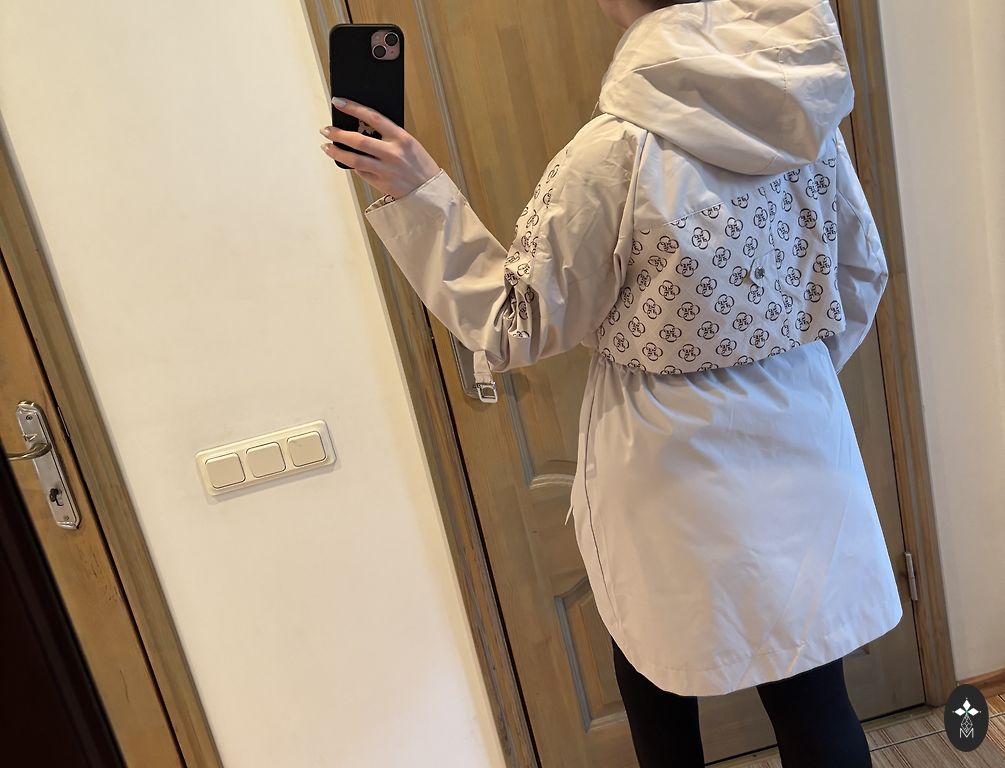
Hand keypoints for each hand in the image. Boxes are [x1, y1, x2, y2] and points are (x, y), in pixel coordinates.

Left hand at [320, 97, 439, 197]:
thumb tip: (362, 128)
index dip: (353, 108)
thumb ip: (389, 136)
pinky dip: (352, 166)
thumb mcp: (409, 144)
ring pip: (354, 160)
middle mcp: (392, 153)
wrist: (430, 191)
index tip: (338, 102)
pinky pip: (361, 173)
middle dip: (337, 134)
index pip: (372, 117)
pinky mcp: (381, 184)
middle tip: (326, 130)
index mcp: (401, 138)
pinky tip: (346, 161)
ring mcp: (386, 170)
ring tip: (326, 147)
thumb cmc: (420, 165)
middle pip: (358, 140)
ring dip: (337, 152)